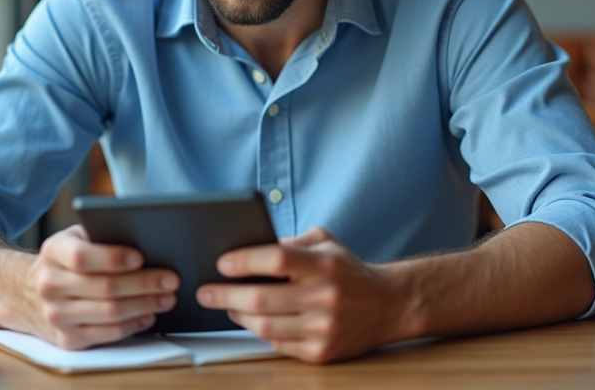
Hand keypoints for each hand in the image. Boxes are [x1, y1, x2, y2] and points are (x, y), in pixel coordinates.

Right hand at [12, 225, 179, 349]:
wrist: (27, 293)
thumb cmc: (66, 259)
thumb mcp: (75, 237)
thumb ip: (101, 233)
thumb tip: (145, 234)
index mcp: (53, 252)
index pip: (82, 257)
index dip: (113, 258)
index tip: (141, 256)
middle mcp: (50, 285)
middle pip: (104, 287)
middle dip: (144, 283)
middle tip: (171, 279)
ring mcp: (56, 315)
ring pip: (109, 313)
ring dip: (145, 305)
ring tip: (168, 297)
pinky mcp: (67, 339)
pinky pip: (107, 334)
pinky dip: (133, 325)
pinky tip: (149, 315)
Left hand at [196, 227, 406, 362]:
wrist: (388, 305)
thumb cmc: (348, 270)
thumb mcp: (325, 242)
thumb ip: (290, 242)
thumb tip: (249, 248)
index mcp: (324, 264)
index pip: (276, 259)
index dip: (244, 261)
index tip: (221, 263)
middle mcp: (325, 296)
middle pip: (261, 298)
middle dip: (225, 295)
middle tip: (205, 291)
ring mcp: (323, 328)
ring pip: (265, 326)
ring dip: (237, 316)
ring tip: (226, 306)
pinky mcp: (322, 352)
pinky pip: (278, 345)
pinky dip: (260, 332)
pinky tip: (251, 322)